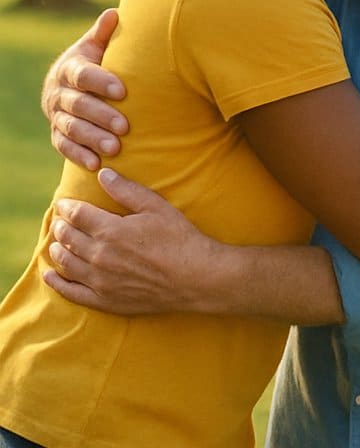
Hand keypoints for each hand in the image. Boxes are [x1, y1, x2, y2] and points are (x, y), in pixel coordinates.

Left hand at [42, 168, 215, 314]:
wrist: (196, 277)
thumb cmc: (180, 239)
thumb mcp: (157, 207)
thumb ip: (127, 190)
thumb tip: (103, 173)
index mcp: (111, 230)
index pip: (77, 215)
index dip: (67, 207)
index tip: (64, 203)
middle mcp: (99, 256)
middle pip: (68, 238)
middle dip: (61, 227)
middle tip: (60, 221)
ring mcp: (100, 280)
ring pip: (66, 263)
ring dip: (58, 250)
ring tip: (57, 243)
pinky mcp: (104, 300)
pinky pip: (71, 292)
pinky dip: (56, 283)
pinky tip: (50, 275)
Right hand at [43, 8, 128, 170]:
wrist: (71, 85)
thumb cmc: (96, 62)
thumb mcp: (97, 46)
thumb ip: (105, 34)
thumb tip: (115, 13)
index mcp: (70, 69)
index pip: (83, 75)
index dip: (101, 82)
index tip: (123, 91)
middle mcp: (59, 93)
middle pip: (78, 105)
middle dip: (101, 115)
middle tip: (124, 126)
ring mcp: (56, 115)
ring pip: (71, 128)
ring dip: (91, 138)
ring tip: (115, 148)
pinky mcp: (57, 134)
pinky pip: (64, 146)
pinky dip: (79, 155)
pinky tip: (95, 164)